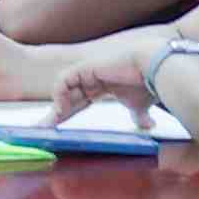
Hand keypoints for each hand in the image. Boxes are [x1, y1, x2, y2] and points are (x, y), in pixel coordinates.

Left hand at [38, 38, 163, 126]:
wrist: (155, 68)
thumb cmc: (149, 84)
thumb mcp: (138, 105)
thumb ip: (139, 116)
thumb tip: (148, 126)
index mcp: (101, 87)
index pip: (78, 103)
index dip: (66, 115)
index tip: (55, 130)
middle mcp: (92, 80)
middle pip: (67, 98)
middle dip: (55, 114)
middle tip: (43, 130)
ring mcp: (88, 73)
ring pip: (63, 89)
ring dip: (56, 106)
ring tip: (54, 122)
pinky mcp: (85, 68)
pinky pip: (64, 81)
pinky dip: (60, 94)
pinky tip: (62, 108)